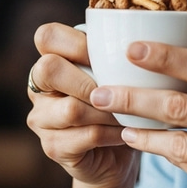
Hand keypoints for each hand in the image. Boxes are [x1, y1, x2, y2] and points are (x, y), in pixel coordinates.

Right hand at [26, 22, 139, 187]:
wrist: (117, 154)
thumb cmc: (120, 104)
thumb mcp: (117, 73)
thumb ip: (116, 54)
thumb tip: (148, 32)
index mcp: (51, 59)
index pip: (46, 36)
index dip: (76, 43)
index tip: (109, 55)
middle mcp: (38, 87)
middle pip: (48, 68)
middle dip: (89, 79)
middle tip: (118, 90)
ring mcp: (41, 119)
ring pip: (72, 108)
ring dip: (108, 111)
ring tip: (130, 113)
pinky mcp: (53, 147)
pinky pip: (86, 135)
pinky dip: (114, 133)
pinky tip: (128, 132)